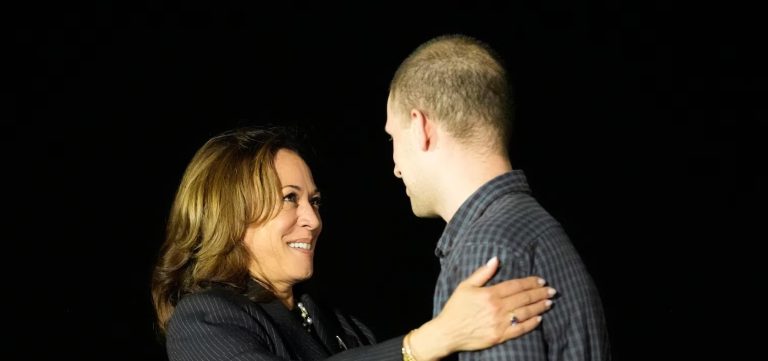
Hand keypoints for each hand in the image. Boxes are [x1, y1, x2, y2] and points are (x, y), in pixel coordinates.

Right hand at [408, 257, 554, 359]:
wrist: (447, 332)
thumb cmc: (455, 308)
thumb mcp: (465, 286)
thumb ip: (482, 273)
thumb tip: (496, 259)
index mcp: (490, 294)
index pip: (516, 285)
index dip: (530, 282)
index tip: (541, 280)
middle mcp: (497, 308)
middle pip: (524, 298)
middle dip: (540, 293)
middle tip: (552, 291)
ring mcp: (500, 323)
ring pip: (525, 313)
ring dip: (539, 307)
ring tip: (549, 303)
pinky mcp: (500, 336)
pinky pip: (520, 330)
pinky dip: (531, 324)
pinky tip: (539, 319)